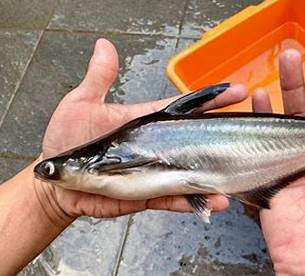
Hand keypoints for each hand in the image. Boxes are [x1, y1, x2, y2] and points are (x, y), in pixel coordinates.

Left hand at [36, 39, 246, 222]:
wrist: (57, 180)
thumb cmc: (67, 140)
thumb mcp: (81, 104)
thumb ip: (99, 77)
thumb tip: (104, 45)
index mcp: (146, 122)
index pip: (183, 108)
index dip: (210, 99)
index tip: (236, 91)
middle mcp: (156, 148)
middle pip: (195, 141)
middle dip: (222, 137)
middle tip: (248, 134)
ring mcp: (155, 172)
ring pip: (191, 173)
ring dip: (214, 177)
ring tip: (234, 182)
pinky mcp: (148, 194)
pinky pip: (174, 198)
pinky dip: (193, 201)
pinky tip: (214, 202)